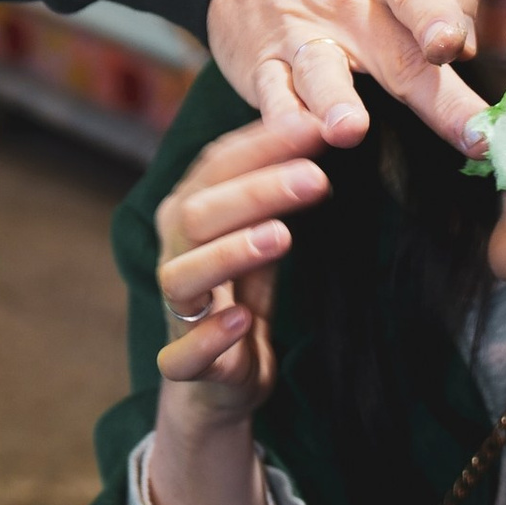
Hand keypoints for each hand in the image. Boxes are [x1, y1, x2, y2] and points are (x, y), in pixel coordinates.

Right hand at [154, 112, 332, 415]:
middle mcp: (176, 254)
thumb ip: (280, 189)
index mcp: (191, 214)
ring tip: (281, 237)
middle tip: (316, 178)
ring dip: (230, 253)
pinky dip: (209, 337)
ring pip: (183, 275)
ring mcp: (177, 310)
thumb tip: (329, 123)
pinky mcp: (185, 364)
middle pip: (198, 213)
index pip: (218, 165)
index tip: (319, 125)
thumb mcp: (263, 234)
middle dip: (256, 192)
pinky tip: (241, 321)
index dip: (264, 144)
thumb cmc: (244, 292)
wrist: (222, 381)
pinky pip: (183, 354)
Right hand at [207, 0, 486, 148]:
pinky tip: (295, 133)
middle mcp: (343, 0)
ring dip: (335, 102)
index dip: (435, 16)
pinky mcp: (262, 67)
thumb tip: (466, 47)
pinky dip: (281, 117)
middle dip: (439, 102)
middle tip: (476, 137)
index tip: (450, 46)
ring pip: (321, 74)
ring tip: (349, 129)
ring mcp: (299, 35)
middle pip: (397, 56)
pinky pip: (271, 95)